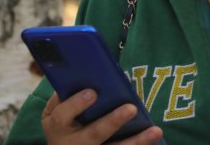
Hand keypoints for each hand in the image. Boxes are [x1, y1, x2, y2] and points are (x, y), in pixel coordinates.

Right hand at [42, 90, 163, 144]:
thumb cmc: (62, 122)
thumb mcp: (53, 111)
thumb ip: (63, 94)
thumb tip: (82, 72)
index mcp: (57, 128)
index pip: (62, 117)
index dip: (76, 104)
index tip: (92, 92)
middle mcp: (73, 144)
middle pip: (94, 134)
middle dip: (113, 121)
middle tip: (131, 108)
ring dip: (136, 141)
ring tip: (155, 130)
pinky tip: (154, 136)